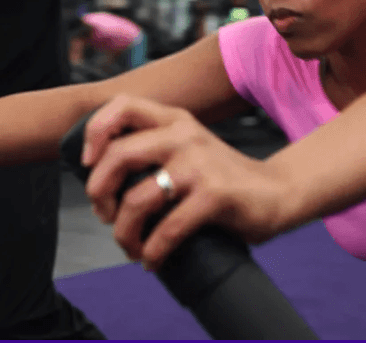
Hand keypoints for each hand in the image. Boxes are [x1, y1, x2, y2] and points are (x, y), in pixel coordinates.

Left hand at [82, 95, 290, 271]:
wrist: (277, 192)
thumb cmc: (223, 177)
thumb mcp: (187, 148)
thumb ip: (153, 150)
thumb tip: (101, 183)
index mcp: (174, 120)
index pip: (122, 106)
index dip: (96, 131)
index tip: (88, 163)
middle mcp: (184, 135)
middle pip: (119, 155)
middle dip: (99, 191)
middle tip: (104, 214)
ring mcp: (199, 164)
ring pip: (137, 199)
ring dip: (124, 232)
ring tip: (129, 246)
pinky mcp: (214, 195)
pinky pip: (167, 229)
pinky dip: (153, 250)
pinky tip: (153, 259)